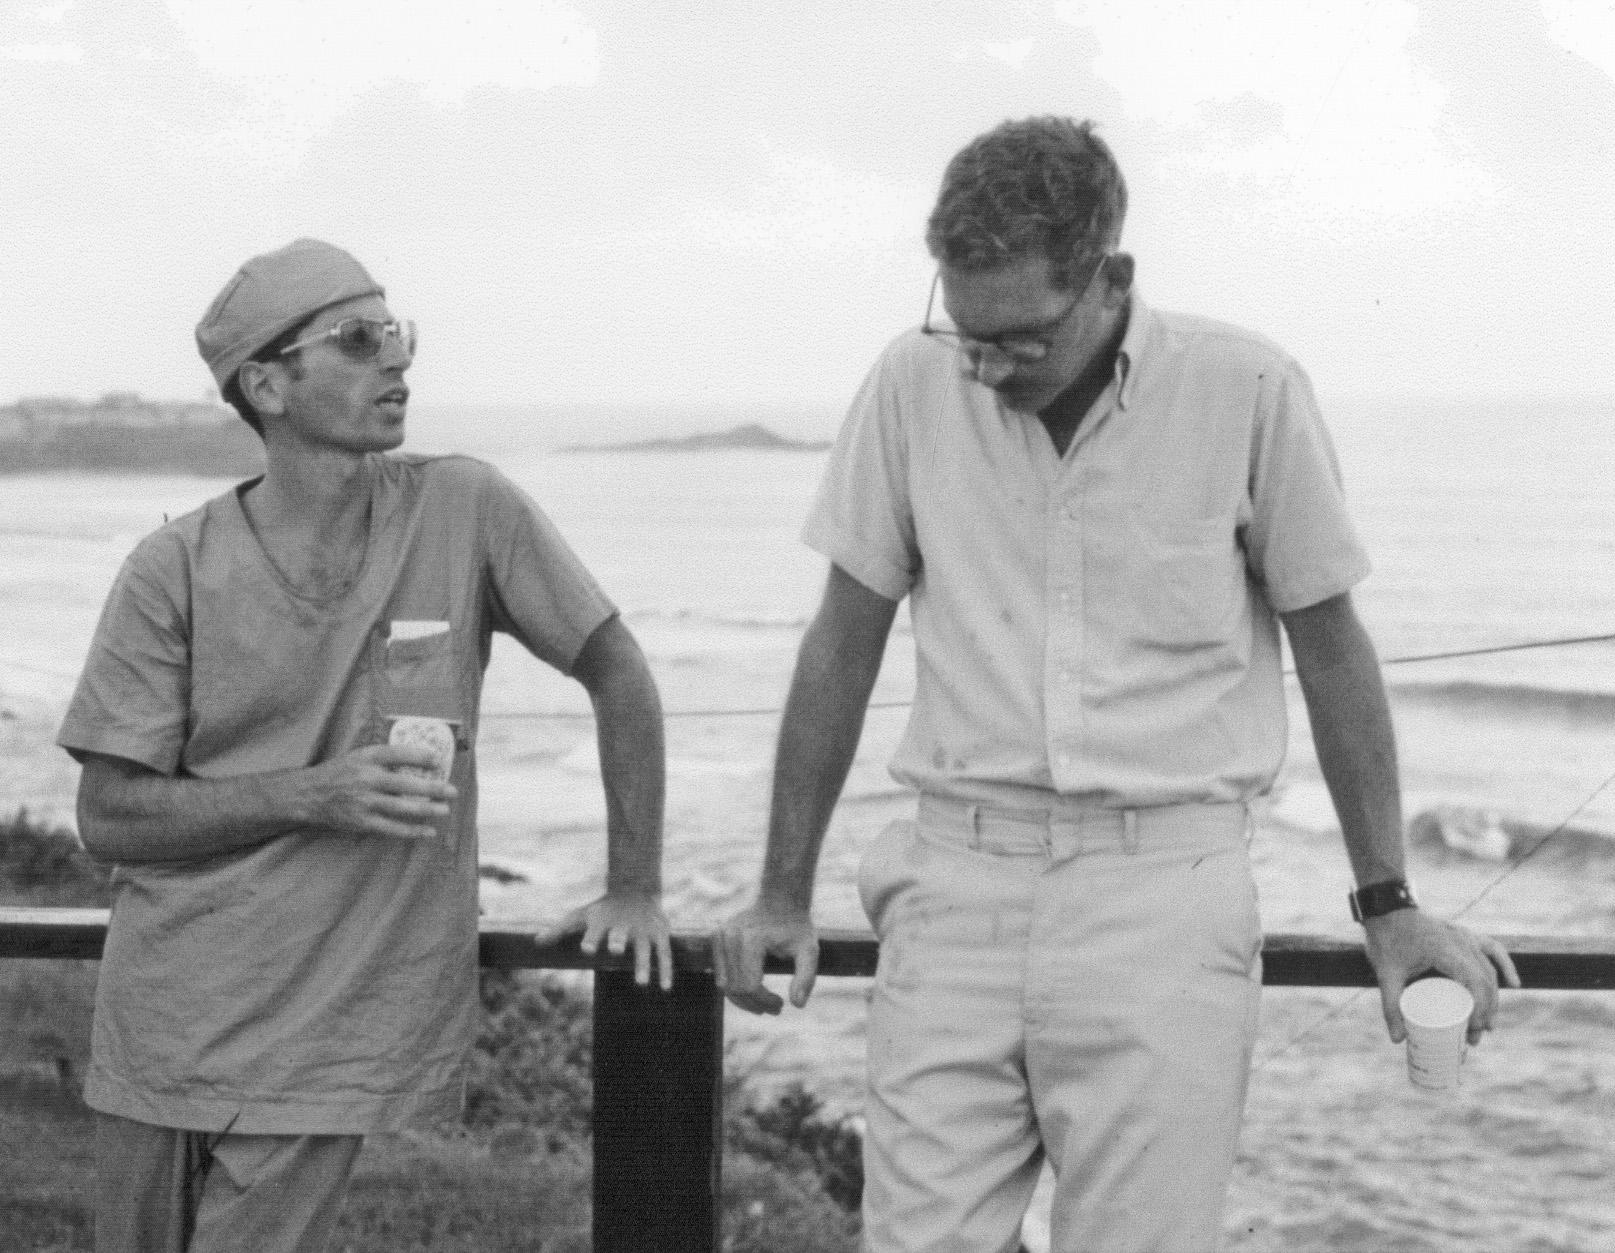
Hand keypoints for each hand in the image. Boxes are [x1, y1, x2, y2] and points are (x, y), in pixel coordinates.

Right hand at [300, 744, 456, 839]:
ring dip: (427, 810)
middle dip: (433, 788)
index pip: (397, 753)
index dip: (419, 756)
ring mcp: (365, 802)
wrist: (308, 794)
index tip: (438, 759)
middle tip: (453, 791)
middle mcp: (366, 778)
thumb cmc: (340, 772)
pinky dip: (412, 831)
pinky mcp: (362, 822)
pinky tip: (428, 831)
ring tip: (445, 810)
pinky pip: (392, 828)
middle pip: (406, 784)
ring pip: (402, 808)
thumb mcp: (359, 756)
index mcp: (366, 758)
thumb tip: (423, 758)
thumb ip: (386, 757)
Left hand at [538, 893, 673, 990]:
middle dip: (618, 940)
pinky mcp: (659, 935)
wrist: (635, 889)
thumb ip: (560, 930)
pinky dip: (665, 970)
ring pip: (645, 948)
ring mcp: (643, 930)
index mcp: (602, 920)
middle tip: (615, 950)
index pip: (595, 929)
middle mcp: (623, 925)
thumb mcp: (581, 916)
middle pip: (620, 933)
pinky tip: (664, 987)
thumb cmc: (603, 909)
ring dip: (643, 964)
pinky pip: (664, 954)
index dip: (591, 938)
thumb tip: (536, 942)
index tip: (587, 948)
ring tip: (641, 983)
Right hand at [712, 901, 818, 1014]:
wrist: (780, 901)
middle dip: (755, 1004)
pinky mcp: (715, 937)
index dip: (766, 1002)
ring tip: (765, 1002)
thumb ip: (806, 977)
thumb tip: (797, 1005)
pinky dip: (735, 988)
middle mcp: (730, 936)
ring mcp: (720, 935)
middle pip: (735, 989)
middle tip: (776, 1008)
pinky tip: (753, 990)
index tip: (782, 1004)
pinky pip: (720, 974)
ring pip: (725, 985)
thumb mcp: (809, 951)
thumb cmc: (796, 928)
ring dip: (744, 1000)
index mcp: (751, 939)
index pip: (750, 986)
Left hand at [1362, 909, 1520, 1044]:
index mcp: (1445, 950)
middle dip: (1485, 1013)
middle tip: (1473, 1038)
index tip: (1471, 1031)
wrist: (1385, 908)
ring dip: (1493, 999)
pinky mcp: (1465, 935)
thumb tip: (1397, 1040)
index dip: (1479, 1010)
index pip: (1475, 983)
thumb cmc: (1386, 939)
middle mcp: (1461, 941)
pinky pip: (1493, 949)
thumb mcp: (1386, 974)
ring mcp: (1465, 936)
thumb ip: (1390, 1006)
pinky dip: (1505, 966)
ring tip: (1486, 1026)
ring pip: (1490, 970)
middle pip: (1486, 981)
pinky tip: (1514, 984)